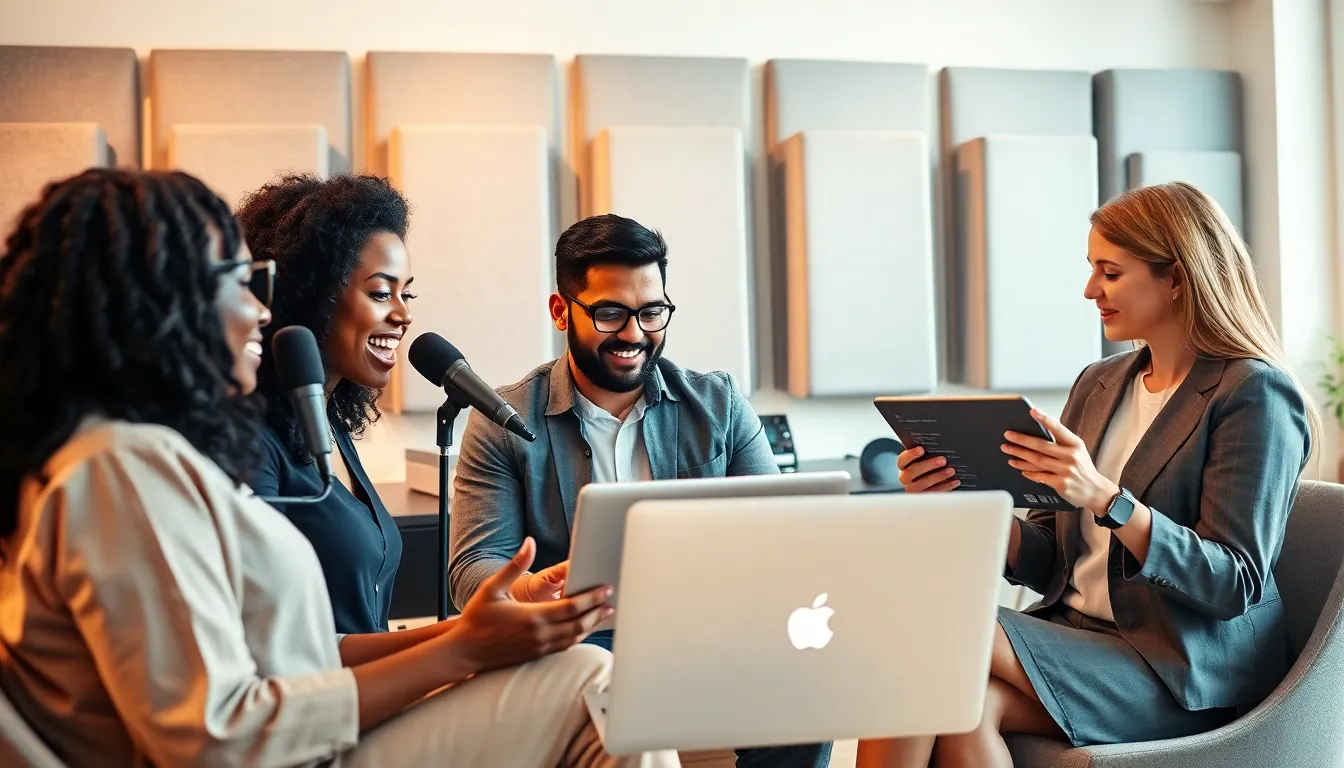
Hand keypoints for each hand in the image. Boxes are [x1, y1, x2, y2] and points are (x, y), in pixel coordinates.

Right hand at [450, 539, 611, 674]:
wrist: (464, 652)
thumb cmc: (476, 618)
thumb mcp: (493, 587)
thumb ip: (515, 565)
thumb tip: (529, 542)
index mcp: (533, 616)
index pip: (572, 607)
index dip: (592, 598)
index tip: (605, 589)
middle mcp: (540, 635)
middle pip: (579, 624)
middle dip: (597, 612)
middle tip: (611, 602)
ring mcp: (539, 648)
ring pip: (574, 638)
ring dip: (591, 626)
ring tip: (603, 615)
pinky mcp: (536, 656)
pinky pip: (564, 647)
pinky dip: (578, 638)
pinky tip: (582, 630)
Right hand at [896, 445, 959, 492]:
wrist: (923, 482)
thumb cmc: (924, 465)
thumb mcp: (921, 459)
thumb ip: (926, 454)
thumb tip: (940, 445)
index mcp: (903, 466)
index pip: (903, 459)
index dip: (911, 455)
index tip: (921, 449)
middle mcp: (905, 478)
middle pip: (913, 471)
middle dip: (929, 465)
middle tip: (943, 460)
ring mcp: (912, 489)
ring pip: (923, 484)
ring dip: (939, 476)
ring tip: (951, 470)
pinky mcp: (923, 498)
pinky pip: (934, 493)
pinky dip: (946, 486)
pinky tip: (955, 481)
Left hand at [1001, 409, 1118, 513]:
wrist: (1095, 491)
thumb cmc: (1082, 468)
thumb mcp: (1077, 450)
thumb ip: (1061, 442)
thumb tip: (1036, 431)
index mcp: (1075, 444)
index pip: (1058, 428)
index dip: (1044, 419)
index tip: (1032, 411)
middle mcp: (1071, 456)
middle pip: (1041, 446)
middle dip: (1022, 440)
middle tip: (1008, 435)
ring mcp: (1066, 471)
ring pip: (1037, 460)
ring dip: (1020, 455)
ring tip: (1008, 450)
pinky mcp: (1061, 484)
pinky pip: (1039, 476)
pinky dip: (1028, 471)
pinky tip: (1019, 468)